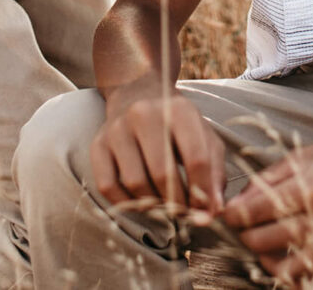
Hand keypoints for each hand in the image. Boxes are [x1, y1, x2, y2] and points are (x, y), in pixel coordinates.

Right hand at [91, 86, 228, 214]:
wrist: (137, 95)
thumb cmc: (177, 124)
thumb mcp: (204, 137)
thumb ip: (215, 173)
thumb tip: (214, 211)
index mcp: (178, 110)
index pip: (196, 159)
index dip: (203, 192)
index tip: (206, 212)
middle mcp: (144, 114)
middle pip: (164, 174)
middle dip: (178, 204)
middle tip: (186, 217)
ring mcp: (117, 129)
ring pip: (136, 183)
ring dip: (154, 206)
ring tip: (166, 210)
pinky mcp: (98, 145)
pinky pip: (108, 186)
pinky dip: (126, 203)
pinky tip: (141, 203)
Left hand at [221, 131, 312, 288]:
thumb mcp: (308, 154)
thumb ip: (271, 177)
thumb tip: (240, 199)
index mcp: (311, 188)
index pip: (257, 211)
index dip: (235, 216)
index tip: (228, 216)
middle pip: (266, 242)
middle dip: (246, 239)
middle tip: (245, 232)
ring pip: (287, 270)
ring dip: (267, 263)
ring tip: (266, 250)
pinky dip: (297, 279)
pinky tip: (290, 264)